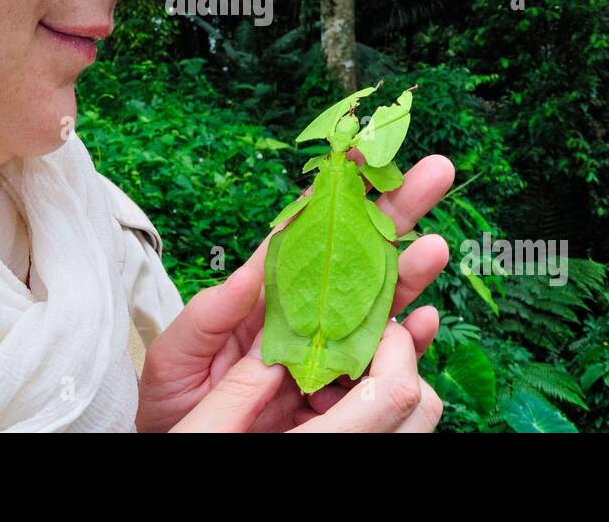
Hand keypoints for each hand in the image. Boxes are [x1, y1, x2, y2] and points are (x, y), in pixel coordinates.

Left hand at [136, 151, 453, 431]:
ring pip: (378, 306)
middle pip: (357, 257)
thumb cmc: (174, 401)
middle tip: (434, 172)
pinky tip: (423, 321)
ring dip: (408, 275)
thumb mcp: (182, 350)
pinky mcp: (340, 396)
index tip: (364, 156)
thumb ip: (220, 306)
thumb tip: (259, 259)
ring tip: (434, 248)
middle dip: (396, 214)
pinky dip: (406, 344)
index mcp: (264, 296)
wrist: (183, 451)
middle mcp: (303, 317)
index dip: (338, 195)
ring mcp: (324, 354)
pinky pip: (381, 367)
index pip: (308, 234)